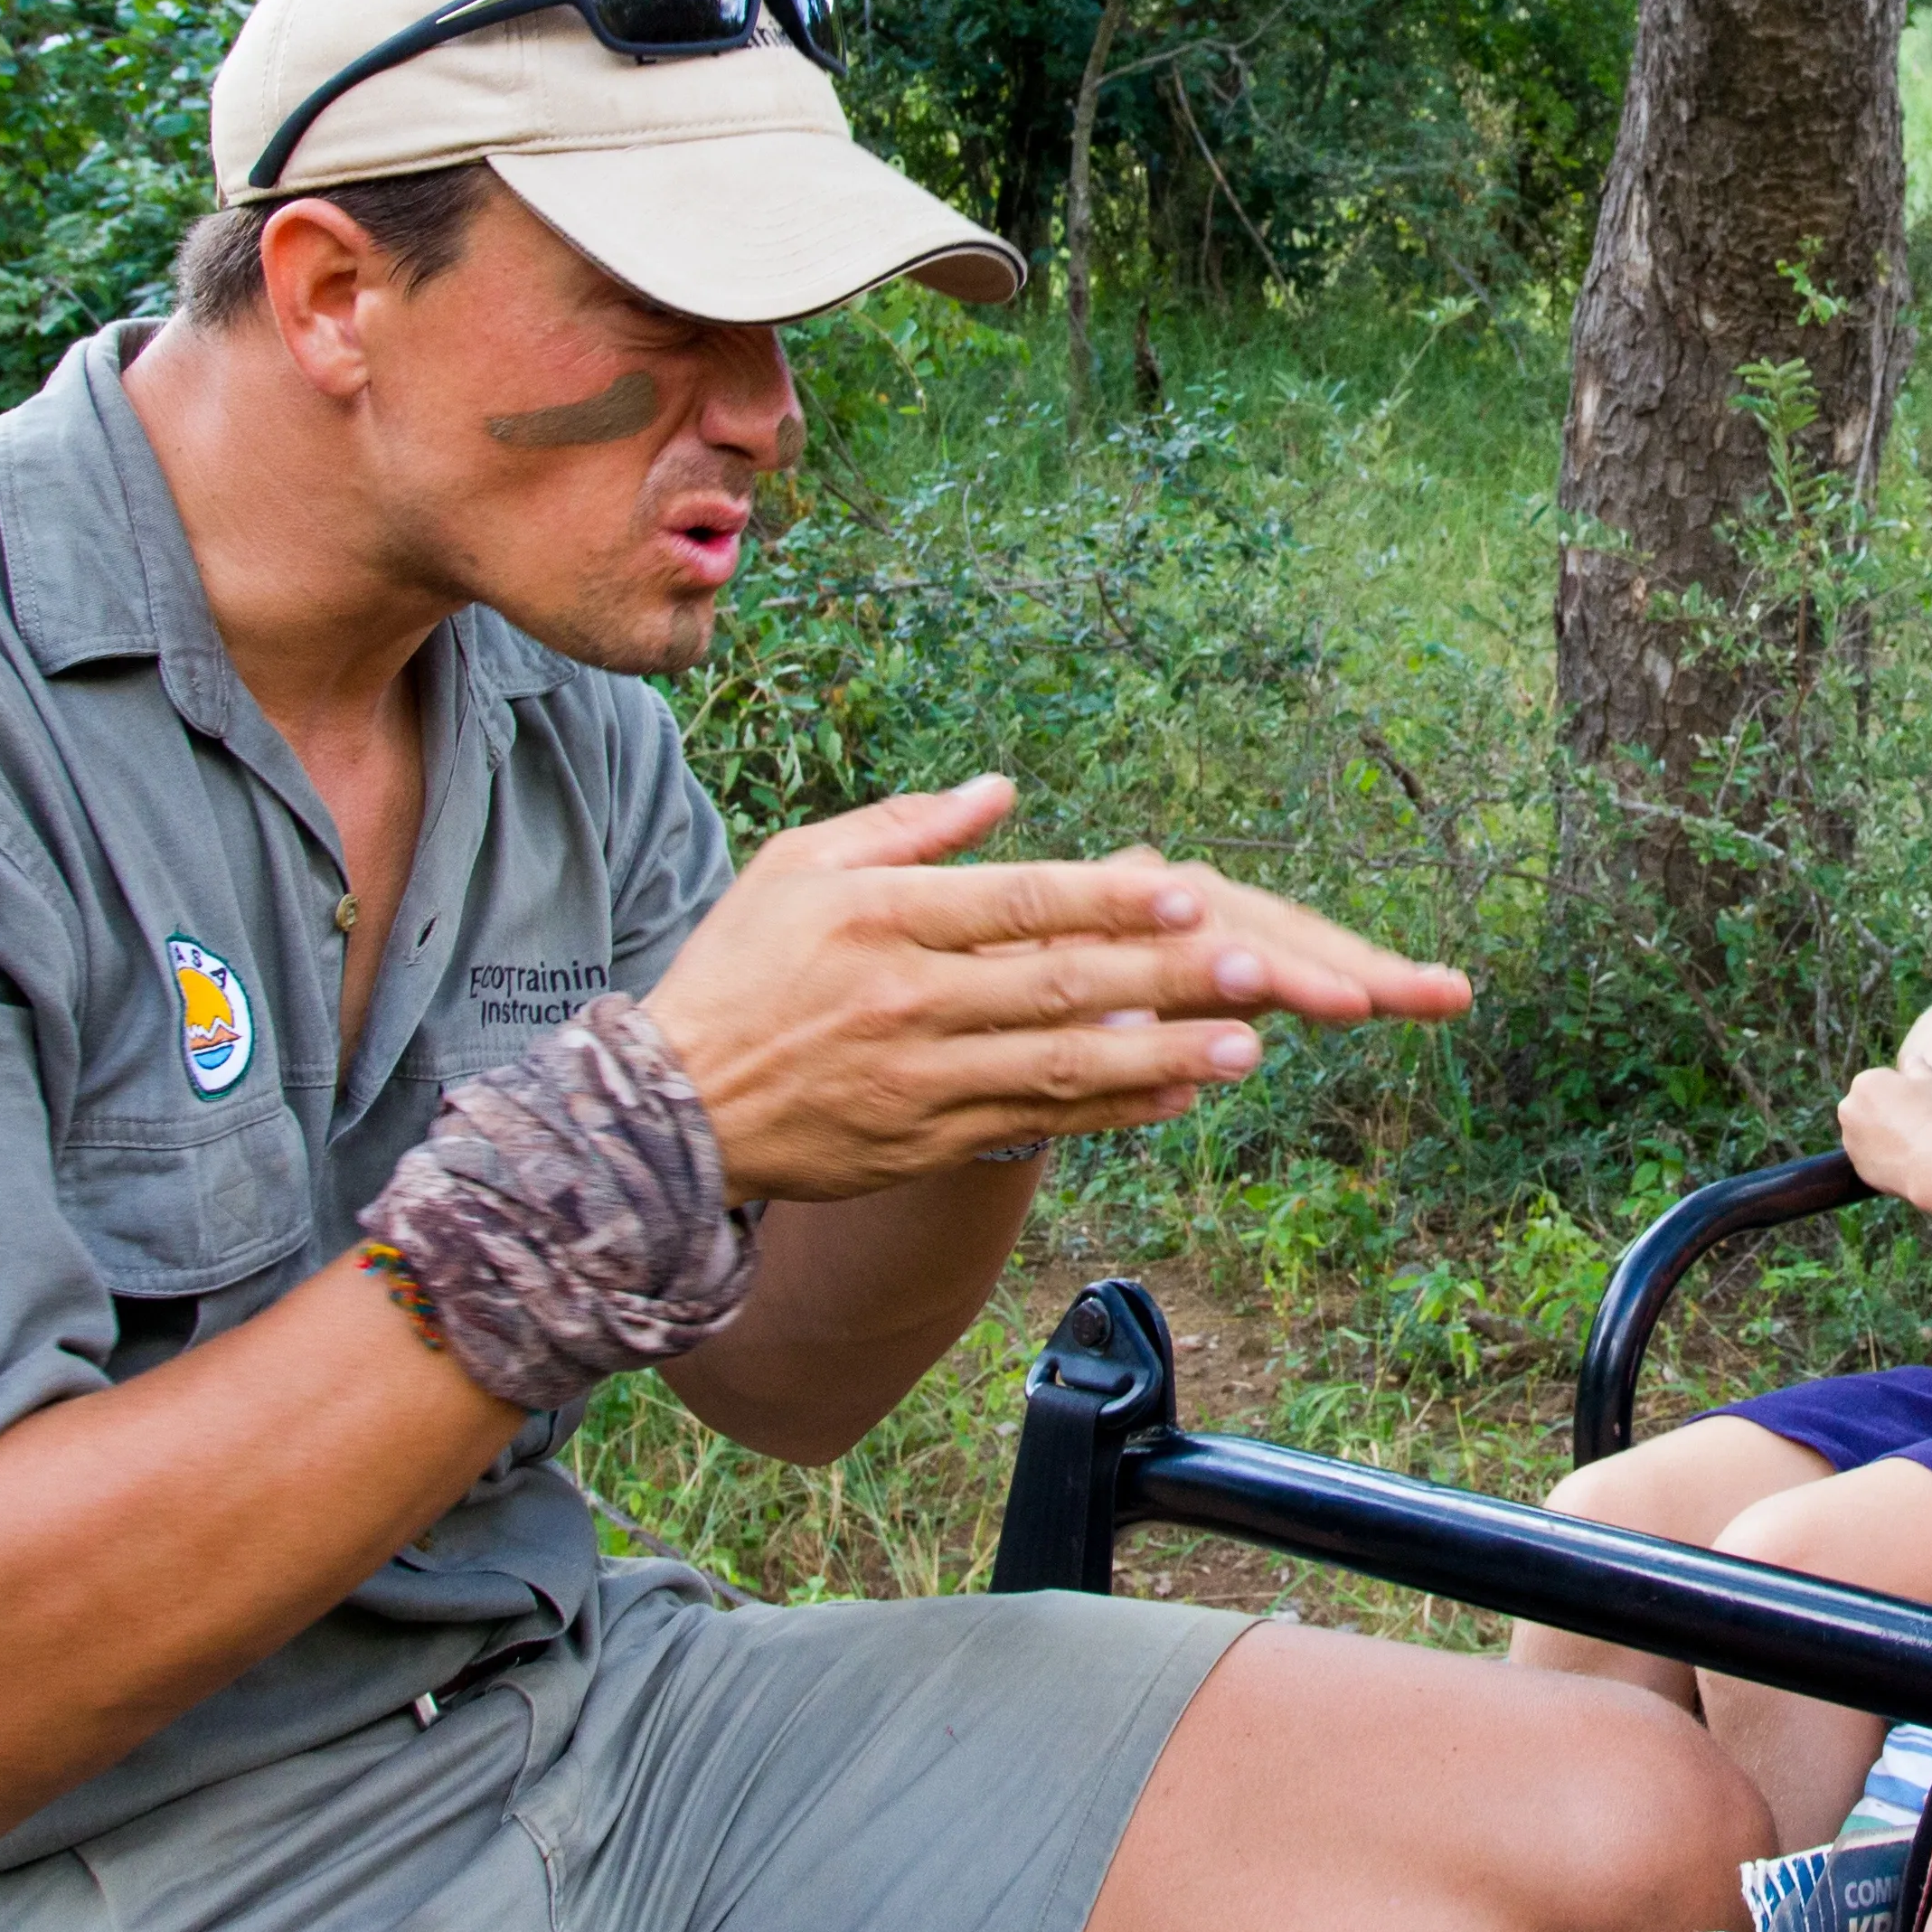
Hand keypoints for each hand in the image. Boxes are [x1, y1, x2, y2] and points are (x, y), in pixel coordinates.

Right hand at [646, 779, 1470, 1200]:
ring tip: (1249, 1047)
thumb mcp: (798, 868)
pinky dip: (1113, 1110)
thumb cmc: (739, 970)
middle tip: (1261, 969)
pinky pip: (1038, 1125)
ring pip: (1062, 1067)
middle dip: (1168, 979)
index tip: (1190, 891)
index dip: (1108, 899)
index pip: (1015, 903)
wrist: (670, 1111)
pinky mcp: (927, 1142)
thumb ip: (907, 828)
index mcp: (878, 918)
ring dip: (1164, 1056)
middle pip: (1058, 985)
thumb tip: (1001, 789)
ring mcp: (921, 1081)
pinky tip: (1180, 1096)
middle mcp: (905, 1001)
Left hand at [1836, 1062, 1931, 1191]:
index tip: (1918, 1103)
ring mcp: (1849, 1140)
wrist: (1931, 1160)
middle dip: (1885, 1112)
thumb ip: (1916, 1065)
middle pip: (1869, 1107)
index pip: (1881, 1083)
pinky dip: (1883, 1157)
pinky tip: (1905, 1158)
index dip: (1902, 1092)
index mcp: (1863, 1083)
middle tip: (1914, 1122)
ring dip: (1881, 1135)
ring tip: (1910, 1142)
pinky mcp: (1857, 1165)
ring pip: (1867, 1133)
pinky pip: (1870, 1157)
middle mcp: (1848, 1109)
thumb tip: (1911, 1060)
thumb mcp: (1930, 1079)